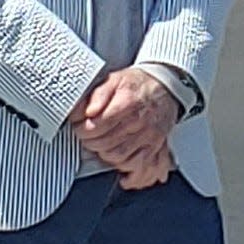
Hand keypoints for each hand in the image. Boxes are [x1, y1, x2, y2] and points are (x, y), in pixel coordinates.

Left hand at [70, 68, 178, 189]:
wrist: (164, 87)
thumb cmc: (137, 84)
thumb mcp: (114, 79)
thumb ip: (98, 94)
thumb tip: (88, 111)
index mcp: (127, 102)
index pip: (97, 126)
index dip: (82, 128)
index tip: (79, 125)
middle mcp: (139, 121)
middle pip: (105, 143)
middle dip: (89, 141)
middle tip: (85, 136)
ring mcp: (148, 136)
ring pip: (117, 156)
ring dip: (102, 153)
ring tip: (98, 143)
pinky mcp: (154, 146)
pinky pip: (135, 164)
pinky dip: (121, 163)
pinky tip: (114, 155)